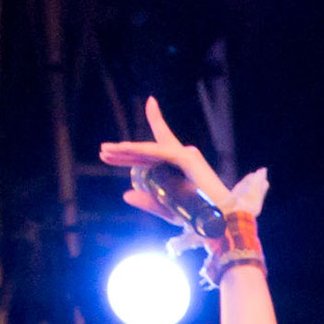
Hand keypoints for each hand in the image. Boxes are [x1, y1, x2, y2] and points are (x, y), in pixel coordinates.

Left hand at [99, 96, 262, 235]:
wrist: (219, 221)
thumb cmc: (196, 216)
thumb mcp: (165, 209)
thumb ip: (147, 202)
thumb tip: (125, 194)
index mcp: (179, 167)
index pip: (161, 144)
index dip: (156, 119)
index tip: (151, 101)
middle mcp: (182, 156)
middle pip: (147, 151)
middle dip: (124, 152)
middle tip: (103, 152)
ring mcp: (185, 155)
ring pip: (149, 150)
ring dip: (126, 151)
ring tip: (106, 151)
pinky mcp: (186, 158)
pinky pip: (158, 153)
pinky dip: (140, 151)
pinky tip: (123, 150)